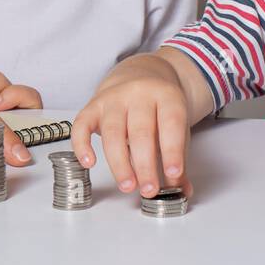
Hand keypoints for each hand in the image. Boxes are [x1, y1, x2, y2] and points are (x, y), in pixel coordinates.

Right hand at [71, 56, 193, 198]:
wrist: (139, 73)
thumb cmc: (159, 108)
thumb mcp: (177, 126)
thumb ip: (179, 158)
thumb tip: (182, 190)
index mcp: (166, 96)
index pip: (171, 124)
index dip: (173, 151)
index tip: (173, 176)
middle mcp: (139, 93)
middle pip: (140, 132)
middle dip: (144, 165)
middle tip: (148, 190)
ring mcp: (113, 98)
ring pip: (113, 132)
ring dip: (119, 163)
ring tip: (127, 186)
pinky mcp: (92, 105)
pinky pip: (82, 125)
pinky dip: (82, 145)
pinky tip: (89, 164)